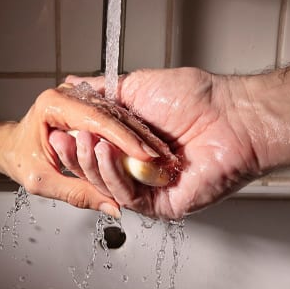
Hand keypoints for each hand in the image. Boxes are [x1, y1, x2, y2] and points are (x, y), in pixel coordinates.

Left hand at [0, 84, 160, 217]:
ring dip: (139, 135)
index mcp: (53, 105)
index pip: (96, 120)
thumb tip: (114, 207)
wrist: (10, 145)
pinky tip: (148, 146)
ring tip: (160, 155)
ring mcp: (81, 96)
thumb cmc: (20, 158)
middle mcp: (68, 95)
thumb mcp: (43, 182)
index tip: (145, 155)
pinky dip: (132, 132)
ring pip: (118, 113)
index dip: (123, 139)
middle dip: (136, 137)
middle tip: (160, 158)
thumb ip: (78, 194)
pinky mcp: (90, 102)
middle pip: (111, 114)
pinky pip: (116, 115)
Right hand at [49, 68, 262, 219]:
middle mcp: (140, 166)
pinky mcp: (162, 205)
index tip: (56, 127)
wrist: (233, 117)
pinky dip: (113, 176)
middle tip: (61, 140)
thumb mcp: (138, 86)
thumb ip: (103, 93)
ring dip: (92, 164)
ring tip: (83, 142)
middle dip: (77, 155)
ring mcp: (151, 187)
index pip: (95, 148)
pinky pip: (129, 196)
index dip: (76, 140)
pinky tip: (106, 153)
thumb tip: (74, 84)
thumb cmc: (197, 99)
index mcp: (134, 143)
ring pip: (108, 186)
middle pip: (97, 171)